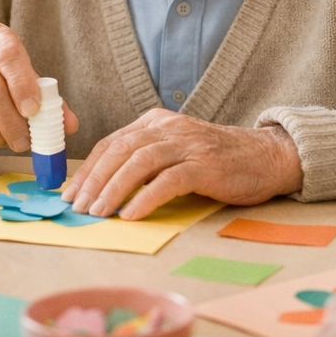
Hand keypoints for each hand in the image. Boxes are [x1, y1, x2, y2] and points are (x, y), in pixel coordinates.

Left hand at [61, 109, 301, 219]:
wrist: (266, 156)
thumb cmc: (217, 160)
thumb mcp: (175, 150)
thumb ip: (145, 160)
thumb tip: (104, 189)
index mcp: (156, 122)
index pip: (112, 142)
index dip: (87, 168)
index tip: (69, 193)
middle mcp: (168, 128)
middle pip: (120, 150)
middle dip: (94, 179)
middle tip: (77, 206)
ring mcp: (188, 144)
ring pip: (140, 162)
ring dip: (114, 189)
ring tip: (98, 212)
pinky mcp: (206, 165)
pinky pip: (169, 180)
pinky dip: (146, 197)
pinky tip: (131, 214)